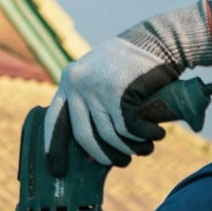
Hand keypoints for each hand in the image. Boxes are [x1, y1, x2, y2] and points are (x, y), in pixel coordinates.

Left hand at [46, 40, 180, 167]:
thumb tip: (90, 154)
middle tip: (121, 163)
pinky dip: (145, 135)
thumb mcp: (102, 78)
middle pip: (85, 135)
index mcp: (69, 81)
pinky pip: (129, 127)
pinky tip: (155, 134)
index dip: (54, 147)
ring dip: (131, 147)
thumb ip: (91, 105)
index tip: (57, 171)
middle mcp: (77, 84)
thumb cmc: (131, 65)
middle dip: (104, 155)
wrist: (157, 40)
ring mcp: (96, 88)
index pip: (54, 120)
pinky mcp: (118, 93)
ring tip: (145, 148)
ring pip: (111, 134)